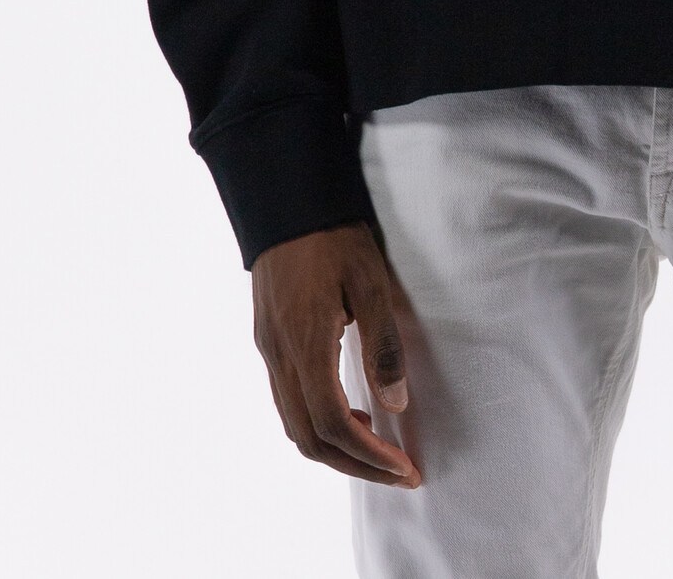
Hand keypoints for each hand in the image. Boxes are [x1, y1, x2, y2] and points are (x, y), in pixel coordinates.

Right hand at [252, 221, 421, 487]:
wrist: (286, 200)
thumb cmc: (333, 236)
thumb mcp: (370, 282)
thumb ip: (382, 344)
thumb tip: (396, 406)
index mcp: (305, 344)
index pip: (332, 424)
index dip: (369, 455)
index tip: (405, 468)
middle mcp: (279, 356)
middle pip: (309, 438)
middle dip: (355, 465)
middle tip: (398, 473)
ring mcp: (268, 350)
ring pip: (294, 425)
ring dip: (335, 449)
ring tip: (379, 451)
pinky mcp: (268, 340)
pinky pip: (288, 401)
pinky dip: (318, 423)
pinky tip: (350, 411)